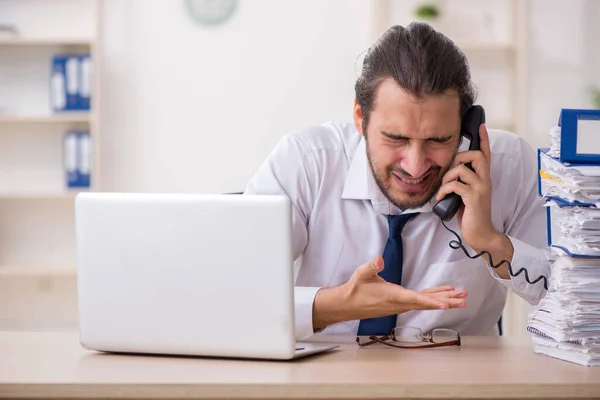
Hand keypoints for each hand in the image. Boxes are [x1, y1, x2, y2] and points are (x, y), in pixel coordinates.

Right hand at [313, 256, 467, 329]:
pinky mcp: (400, 304)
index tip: (446, 305)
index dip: (432, 301)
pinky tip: (442, 295)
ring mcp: (401, 305)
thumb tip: (378, 259)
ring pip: (426, 303)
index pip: (416, 299)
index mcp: (393, 296)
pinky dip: (433, 298)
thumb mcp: (361, 275)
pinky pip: (421, 301)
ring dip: (443, 300)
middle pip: (428, 303)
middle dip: (447, 301)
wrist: (347, 304)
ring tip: (460, 298)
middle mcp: (401, 303)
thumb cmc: (355, 289)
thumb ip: (371, 267)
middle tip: (464, 300)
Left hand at [435, 123, 501, 251]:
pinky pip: (456, 185)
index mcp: (484, 179)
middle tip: (450, 172)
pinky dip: (444, 189)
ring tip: (443, 189)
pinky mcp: (474, 198)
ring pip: (462, 169)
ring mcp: (481, 189)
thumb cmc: (471, 214)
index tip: (480, 126)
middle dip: (459, 158)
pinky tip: (441, 197)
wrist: (481, 234)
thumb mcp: (466, 195)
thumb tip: (449, 173)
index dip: (484, 140)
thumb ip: (462, 182)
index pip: (486, 155)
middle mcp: (485, 181)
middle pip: (476, 155)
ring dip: (447, 177)